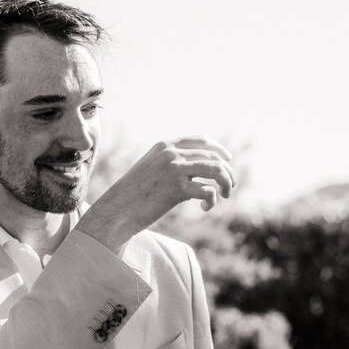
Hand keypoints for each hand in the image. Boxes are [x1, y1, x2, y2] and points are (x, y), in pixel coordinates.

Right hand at [78, 136, 235, 252]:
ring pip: (216, 170)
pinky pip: (208, 191)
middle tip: (229, 187)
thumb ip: (169, 161)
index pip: (200, 141)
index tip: (227, 159)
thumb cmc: (134, 192)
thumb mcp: (149, 167)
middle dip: (227, 171)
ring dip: (226, 183)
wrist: (118, 208)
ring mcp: (174, 170)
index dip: (218, 149)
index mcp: (164, 146)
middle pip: (213, 156)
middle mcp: (170, 154)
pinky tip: (205, 207)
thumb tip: (196, 165)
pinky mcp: (178, 189)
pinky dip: (212, 200)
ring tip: (226, 195)